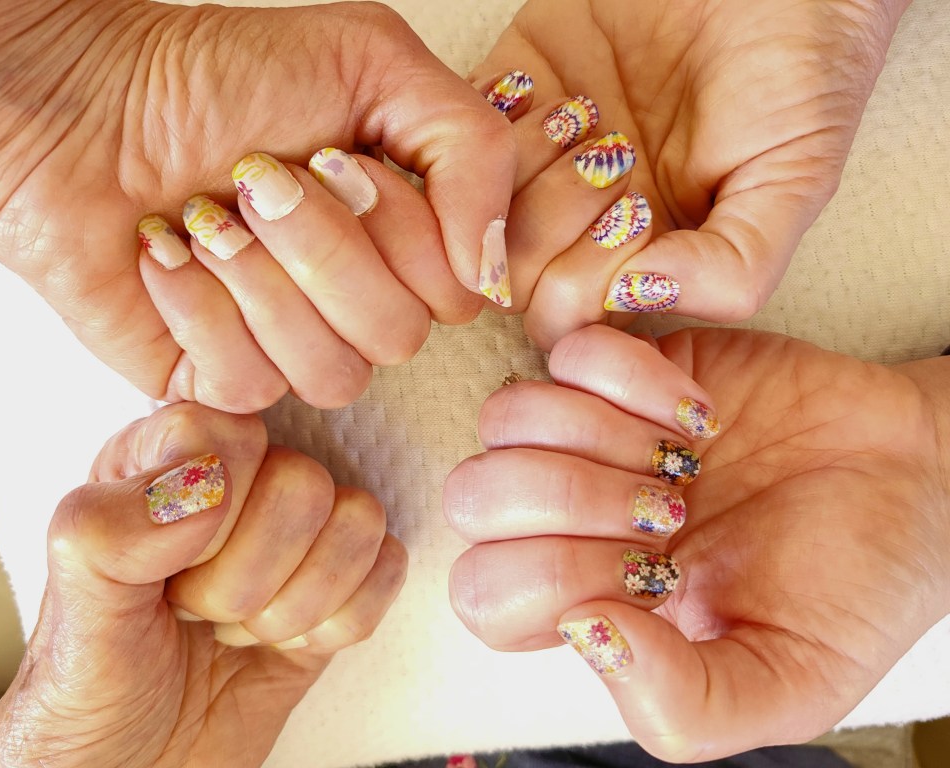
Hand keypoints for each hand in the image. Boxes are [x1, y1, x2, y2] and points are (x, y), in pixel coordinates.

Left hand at [0, 0, 514, 410]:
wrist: (83, 107)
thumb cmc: (220, 78)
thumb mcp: (373, 61)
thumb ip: (472, 149)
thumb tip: (491, 272)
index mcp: (405, 239)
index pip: (457, 291)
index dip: (399, 231)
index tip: (329, 159)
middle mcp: (357, 303)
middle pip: (397, 337)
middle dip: (321, 246)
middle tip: (258, 182)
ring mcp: (290, 349)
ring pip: (331, 373)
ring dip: (259, 278)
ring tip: (208, 218)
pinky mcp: (219, 382)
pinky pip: (245, 386)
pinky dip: (196, 305)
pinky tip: (165, 254)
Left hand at [0, 403, 406, 766]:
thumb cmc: (93, 692)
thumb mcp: (74, 615)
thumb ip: (109, 533)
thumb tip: (202, 484)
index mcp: (159, 462)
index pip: (228, 432)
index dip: (212, 510)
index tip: (174, 568)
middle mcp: (235, 482)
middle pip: (303, 484)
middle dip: (249, 579)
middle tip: (201, 612)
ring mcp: (294, 532)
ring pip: (357, 520)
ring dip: (295, 605)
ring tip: (238, 629)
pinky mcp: (340, 580)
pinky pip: (388, 568)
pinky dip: (338, 625)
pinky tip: (285, 642)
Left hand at [444, 324, 949, 760]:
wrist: (916, 481)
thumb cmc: (850, 588)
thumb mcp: (784, 684)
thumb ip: (678, 702)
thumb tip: (583, 632)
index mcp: (587, 603)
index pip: (484, 593)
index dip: (548, 580)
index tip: (653, 574)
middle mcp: (570, 519)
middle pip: (474, 497)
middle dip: (567, 503)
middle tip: (667, 510)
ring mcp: (592, 435)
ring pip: (507, 419)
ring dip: (598, 438)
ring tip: (684, 460)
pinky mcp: (629, 366)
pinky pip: (570, 351)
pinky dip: (631, 378)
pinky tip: (697, 413)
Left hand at [470, 0, 907, 348]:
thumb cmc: (796, 72)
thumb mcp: (793, 183)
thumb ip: (733, 267)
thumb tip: (642, 299)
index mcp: (642, 259)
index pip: (570, 319)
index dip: (587, 282)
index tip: (638, 212)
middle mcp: (583, 222)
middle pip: (515, 274)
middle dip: (555, 223)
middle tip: (613, 158)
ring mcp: (543, 161)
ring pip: (479, 210)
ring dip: (529, 166)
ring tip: (590, 115)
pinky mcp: (512, 93)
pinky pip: (460, 138)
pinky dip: (498, 117)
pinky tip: (553, 89)